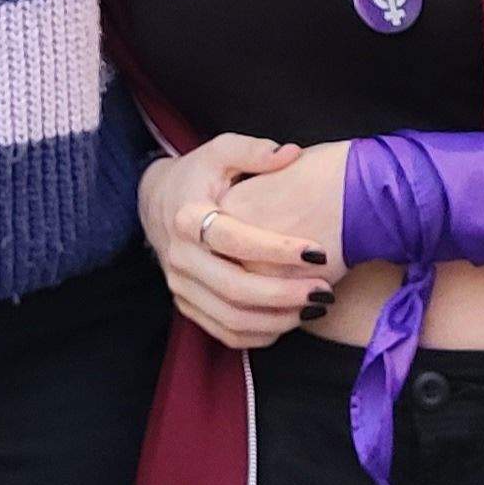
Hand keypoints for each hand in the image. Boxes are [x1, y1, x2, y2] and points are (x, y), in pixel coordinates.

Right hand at [139, 136, 331, 349]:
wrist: (158, 203)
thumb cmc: (200, 175)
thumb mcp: (220, 151)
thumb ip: (254, 151)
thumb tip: (290, 153)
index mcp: (187, 217)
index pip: (233, 239)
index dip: (277, 249)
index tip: (319, 251)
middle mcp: (180, 257)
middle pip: (234, 289)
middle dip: (284, 294)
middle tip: (325, 290)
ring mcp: (181, 286)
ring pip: (231, 319)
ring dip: (278, 319)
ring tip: (316, 307)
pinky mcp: (187, 305)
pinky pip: (225, 333)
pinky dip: (261, 334)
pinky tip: (293, 320)